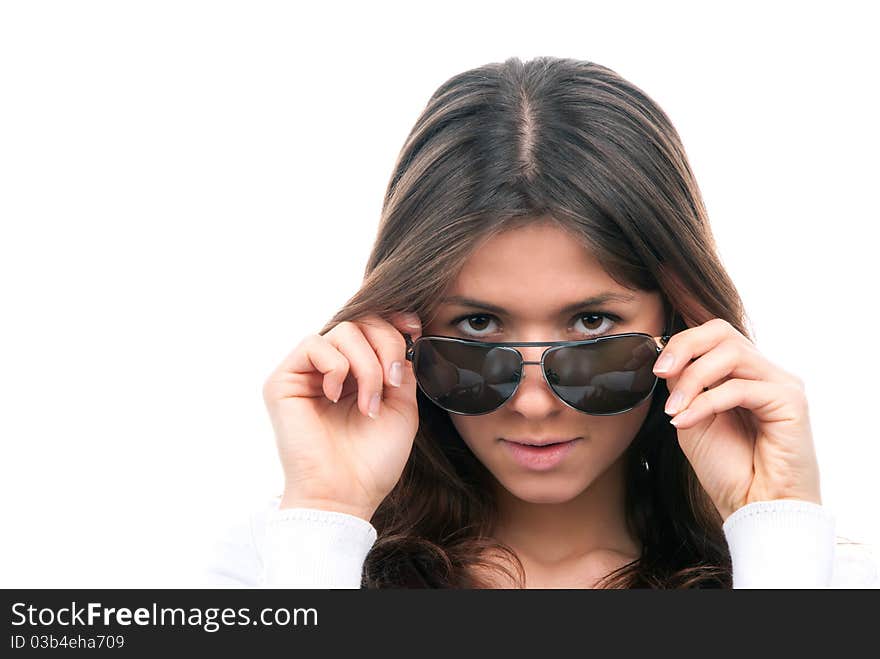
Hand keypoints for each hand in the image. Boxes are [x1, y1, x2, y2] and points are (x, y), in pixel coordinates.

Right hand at [262, 312, 422, 520]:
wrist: (345, 495)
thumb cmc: (372, 461)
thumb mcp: (402, 407)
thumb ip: (401, 368)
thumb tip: (405, 335)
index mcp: (357, 373)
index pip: (372, 327)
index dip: (394, 320)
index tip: (415, 329)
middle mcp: (330, 368)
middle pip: (361, 321)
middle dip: (387, 346)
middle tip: (394, 383)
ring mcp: (305, 373)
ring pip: (342, 330)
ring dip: (367, 365)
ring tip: (369, 403)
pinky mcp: (283, 380)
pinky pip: (314, 344)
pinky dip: (337, 368)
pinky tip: (337, 397)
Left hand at [653, 318, 820, 521]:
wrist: (754, 508)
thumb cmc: (727, 468)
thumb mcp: (692, 418)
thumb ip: (685, 385)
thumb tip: (669, 357)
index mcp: (743, 373)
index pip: (713, 334)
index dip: (681, 342)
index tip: (655, 367)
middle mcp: (765, 372)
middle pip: (723, 332)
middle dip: (685, 348)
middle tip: (659, 372)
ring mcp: (781, 383)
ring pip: (731, 354)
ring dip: (693, 380)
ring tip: (673, 410)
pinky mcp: (791, 401)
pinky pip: (741, 387)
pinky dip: (706, 402)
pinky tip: (686, 422)